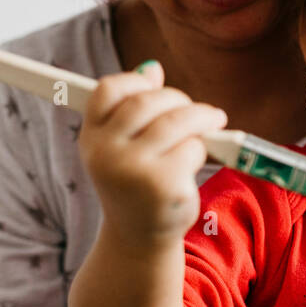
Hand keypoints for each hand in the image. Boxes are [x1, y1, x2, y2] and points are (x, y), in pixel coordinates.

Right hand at [78, 61, 227, 246]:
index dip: (135, 81)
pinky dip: (200, 151)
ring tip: (213, 122)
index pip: (108, 90)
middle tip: (200, 110)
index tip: (154, 84)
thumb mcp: (124, 147)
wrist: (138, 238)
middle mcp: (107, 153)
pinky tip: (194, 165)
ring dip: (201, 119)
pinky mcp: (164, 185)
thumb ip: (133, 109)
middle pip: (149, 101)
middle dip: (179, 100)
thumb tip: (152, 68)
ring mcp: (134, 170)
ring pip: (177, 121)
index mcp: (92, 139)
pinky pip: (193, 148)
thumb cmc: (135, 183)